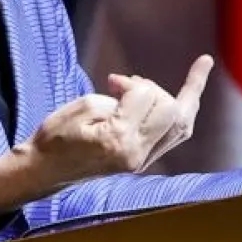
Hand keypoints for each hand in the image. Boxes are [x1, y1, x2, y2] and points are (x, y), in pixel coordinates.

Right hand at [0, 56, 214, 221]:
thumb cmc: (56, 136)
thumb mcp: (83, 106)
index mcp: (119, 139)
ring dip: (187, 96)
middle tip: (123, 85)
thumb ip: (116, 97)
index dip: (131, 82)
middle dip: (152, 89)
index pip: (146, 97)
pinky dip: (182, 112)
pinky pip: (174, 136)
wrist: (43, 171)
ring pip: (182, 125)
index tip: (110, 83)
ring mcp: (142, 161)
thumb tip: (135, 93)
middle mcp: (137, 154)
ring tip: (198, 70)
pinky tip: (191, 93)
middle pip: (171, 109)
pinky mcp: (141, 162)